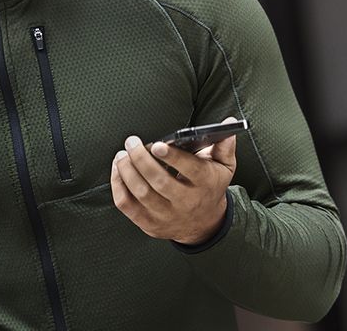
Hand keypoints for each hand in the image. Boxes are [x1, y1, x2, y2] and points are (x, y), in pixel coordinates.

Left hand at [109, 116, 238, 244]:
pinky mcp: (149, 224)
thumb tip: (229, 122)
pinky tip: (118, 170)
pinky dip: (118, 186)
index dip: (172, 157)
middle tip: (131, 142)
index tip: (157, 145)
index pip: (190, 170)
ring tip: (122, 154)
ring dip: (127, 171)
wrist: (205, 224)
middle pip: (159, 182)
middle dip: (141, 159)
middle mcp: (186, 202)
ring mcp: (166, 215)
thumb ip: (224, 145)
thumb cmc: (210, 187)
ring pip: (141, 193)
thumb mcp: (224, 167)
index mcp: (205, 184)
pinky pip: (127, 205)